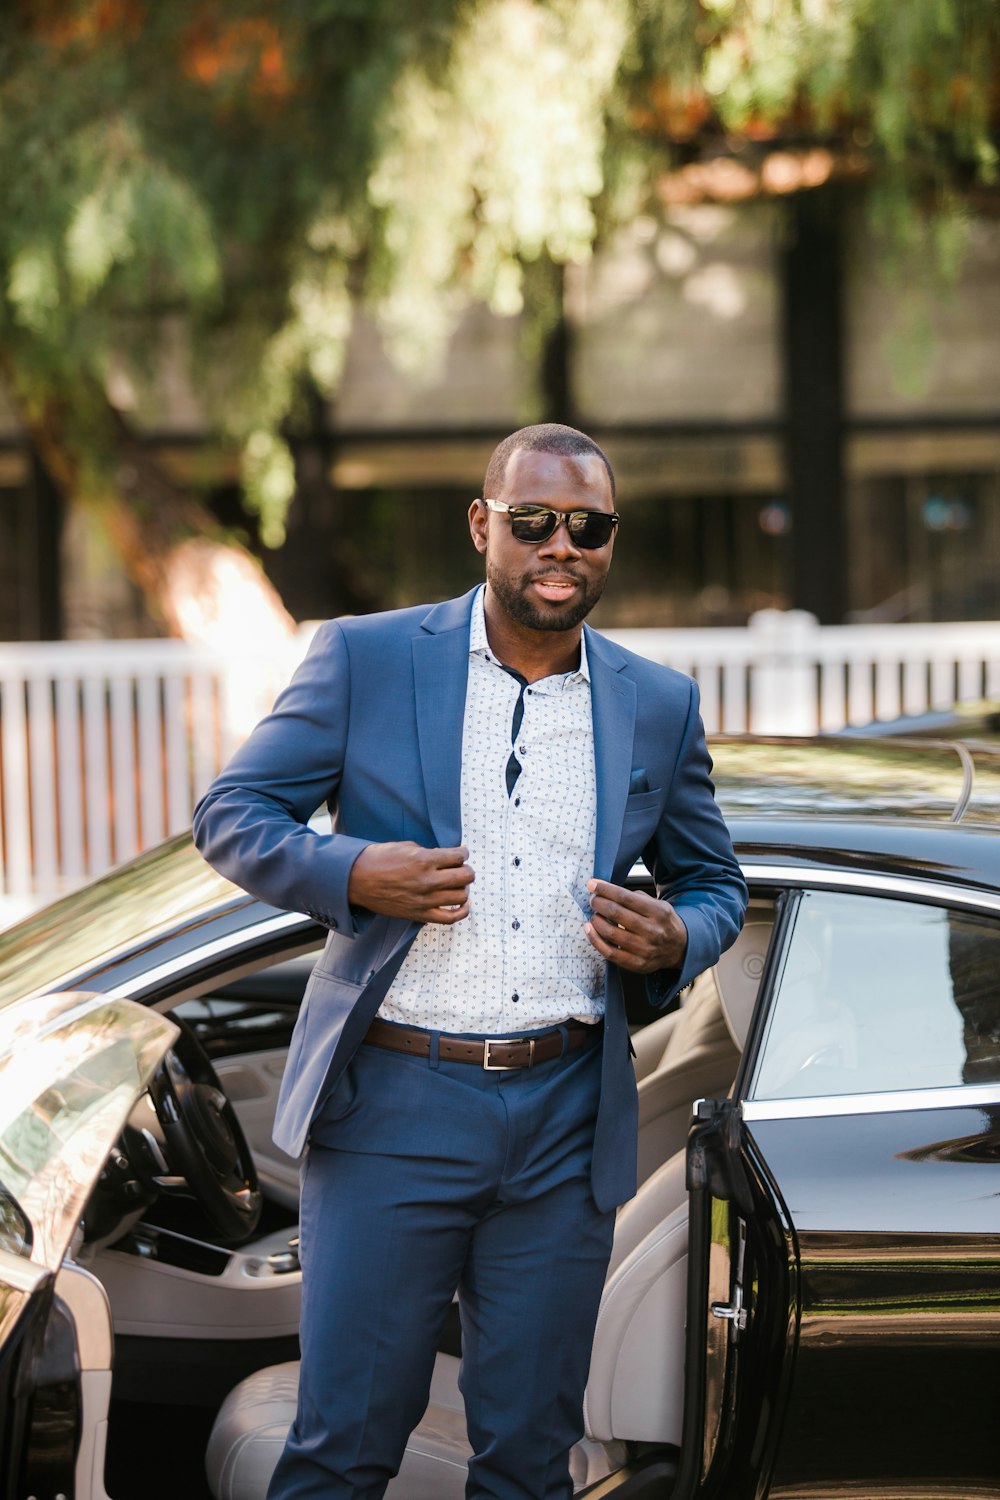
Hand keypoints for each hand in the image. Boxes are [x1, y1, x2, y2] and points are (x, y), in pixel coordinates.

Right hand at [348, 842, 474, 923]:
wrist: (356, 879)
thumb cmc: (379, 859)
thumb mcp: (406, 847)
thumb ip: (429, 853)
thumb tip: (446, 858)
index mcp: (423, 860)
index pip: (459, 856)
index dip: (463, 853)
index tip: (461, 853)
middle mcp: (427, 881)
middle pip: (465, 876)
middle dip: (466, 870)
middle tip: (460, 868)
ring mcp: (424, 900)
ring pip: (460, 896)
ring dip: (463, 888)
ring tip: (456, 884)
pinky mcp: (419, 914)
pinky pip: (449, 918)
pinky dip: (461, 911)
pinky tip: (463, 903)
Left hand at [583, 879, 687, 973]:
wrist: (680, 948)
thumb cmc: (662, 922)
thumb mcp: (658, 904)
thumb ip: (636, 897)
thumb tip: (606, 890)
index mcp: (658, 912)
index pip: (625, 897)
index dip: (605, 889)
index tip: (592, 884)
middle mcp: (652, 931)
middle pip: (616, 913)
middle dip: (598, 903)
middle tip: (592, 899)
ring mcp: (645, 949)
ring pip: (611, 933)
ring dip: (596, 920)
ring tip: (594, 914)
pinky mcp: (637, 964)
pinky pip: (610, 953)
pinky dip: (595, 940)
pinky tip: (589, 930)